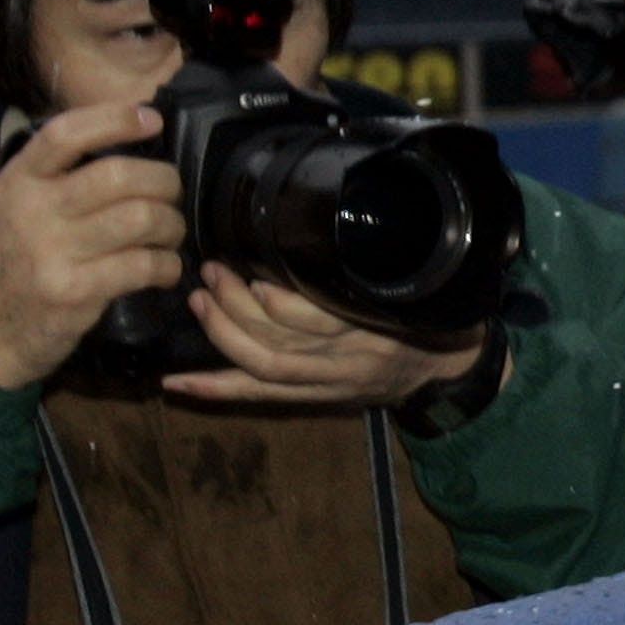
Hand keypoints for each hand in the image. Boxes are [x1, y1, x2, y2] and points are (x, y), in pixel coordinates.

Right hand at [0, 103, 186, 391]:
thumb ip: (58, 178)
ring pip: (140, 218)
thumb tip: (127, 142)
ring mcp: (50, 252)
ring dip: (171, 225)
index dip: (112, 119)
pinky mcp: (73, 290)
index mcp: (18, 183)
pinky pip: (143, 265)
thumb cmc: (16, 263)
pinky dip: (168, 266)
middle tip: (171, 198)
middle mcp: (32, 211)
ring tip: (169, 235)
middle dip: (164, 183)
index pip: (64, 135)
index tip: (150, 120)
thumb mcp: (16, 209)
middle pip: (119, 176)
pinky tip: (164, 270)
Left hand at [164, 263, 496, 409]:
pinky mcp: (312, 396)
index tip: (257, 272)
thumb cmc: (433, 317)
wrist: (447, 369)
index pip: (322, 320)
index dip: (283, 302)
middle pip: (281, 341)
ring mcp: (327, 382)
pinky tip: (176, 384)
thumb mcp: (421, 285)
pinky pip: (259, 395)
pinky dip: (216, 389)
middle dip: (237, 308)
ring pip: (264, 365)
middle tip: (212, 272)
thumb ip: (381, 263)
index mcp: (376, 326)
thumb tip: (334, 228)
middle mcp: (347, 359)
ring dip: (222, 335)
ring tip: (200, 301)